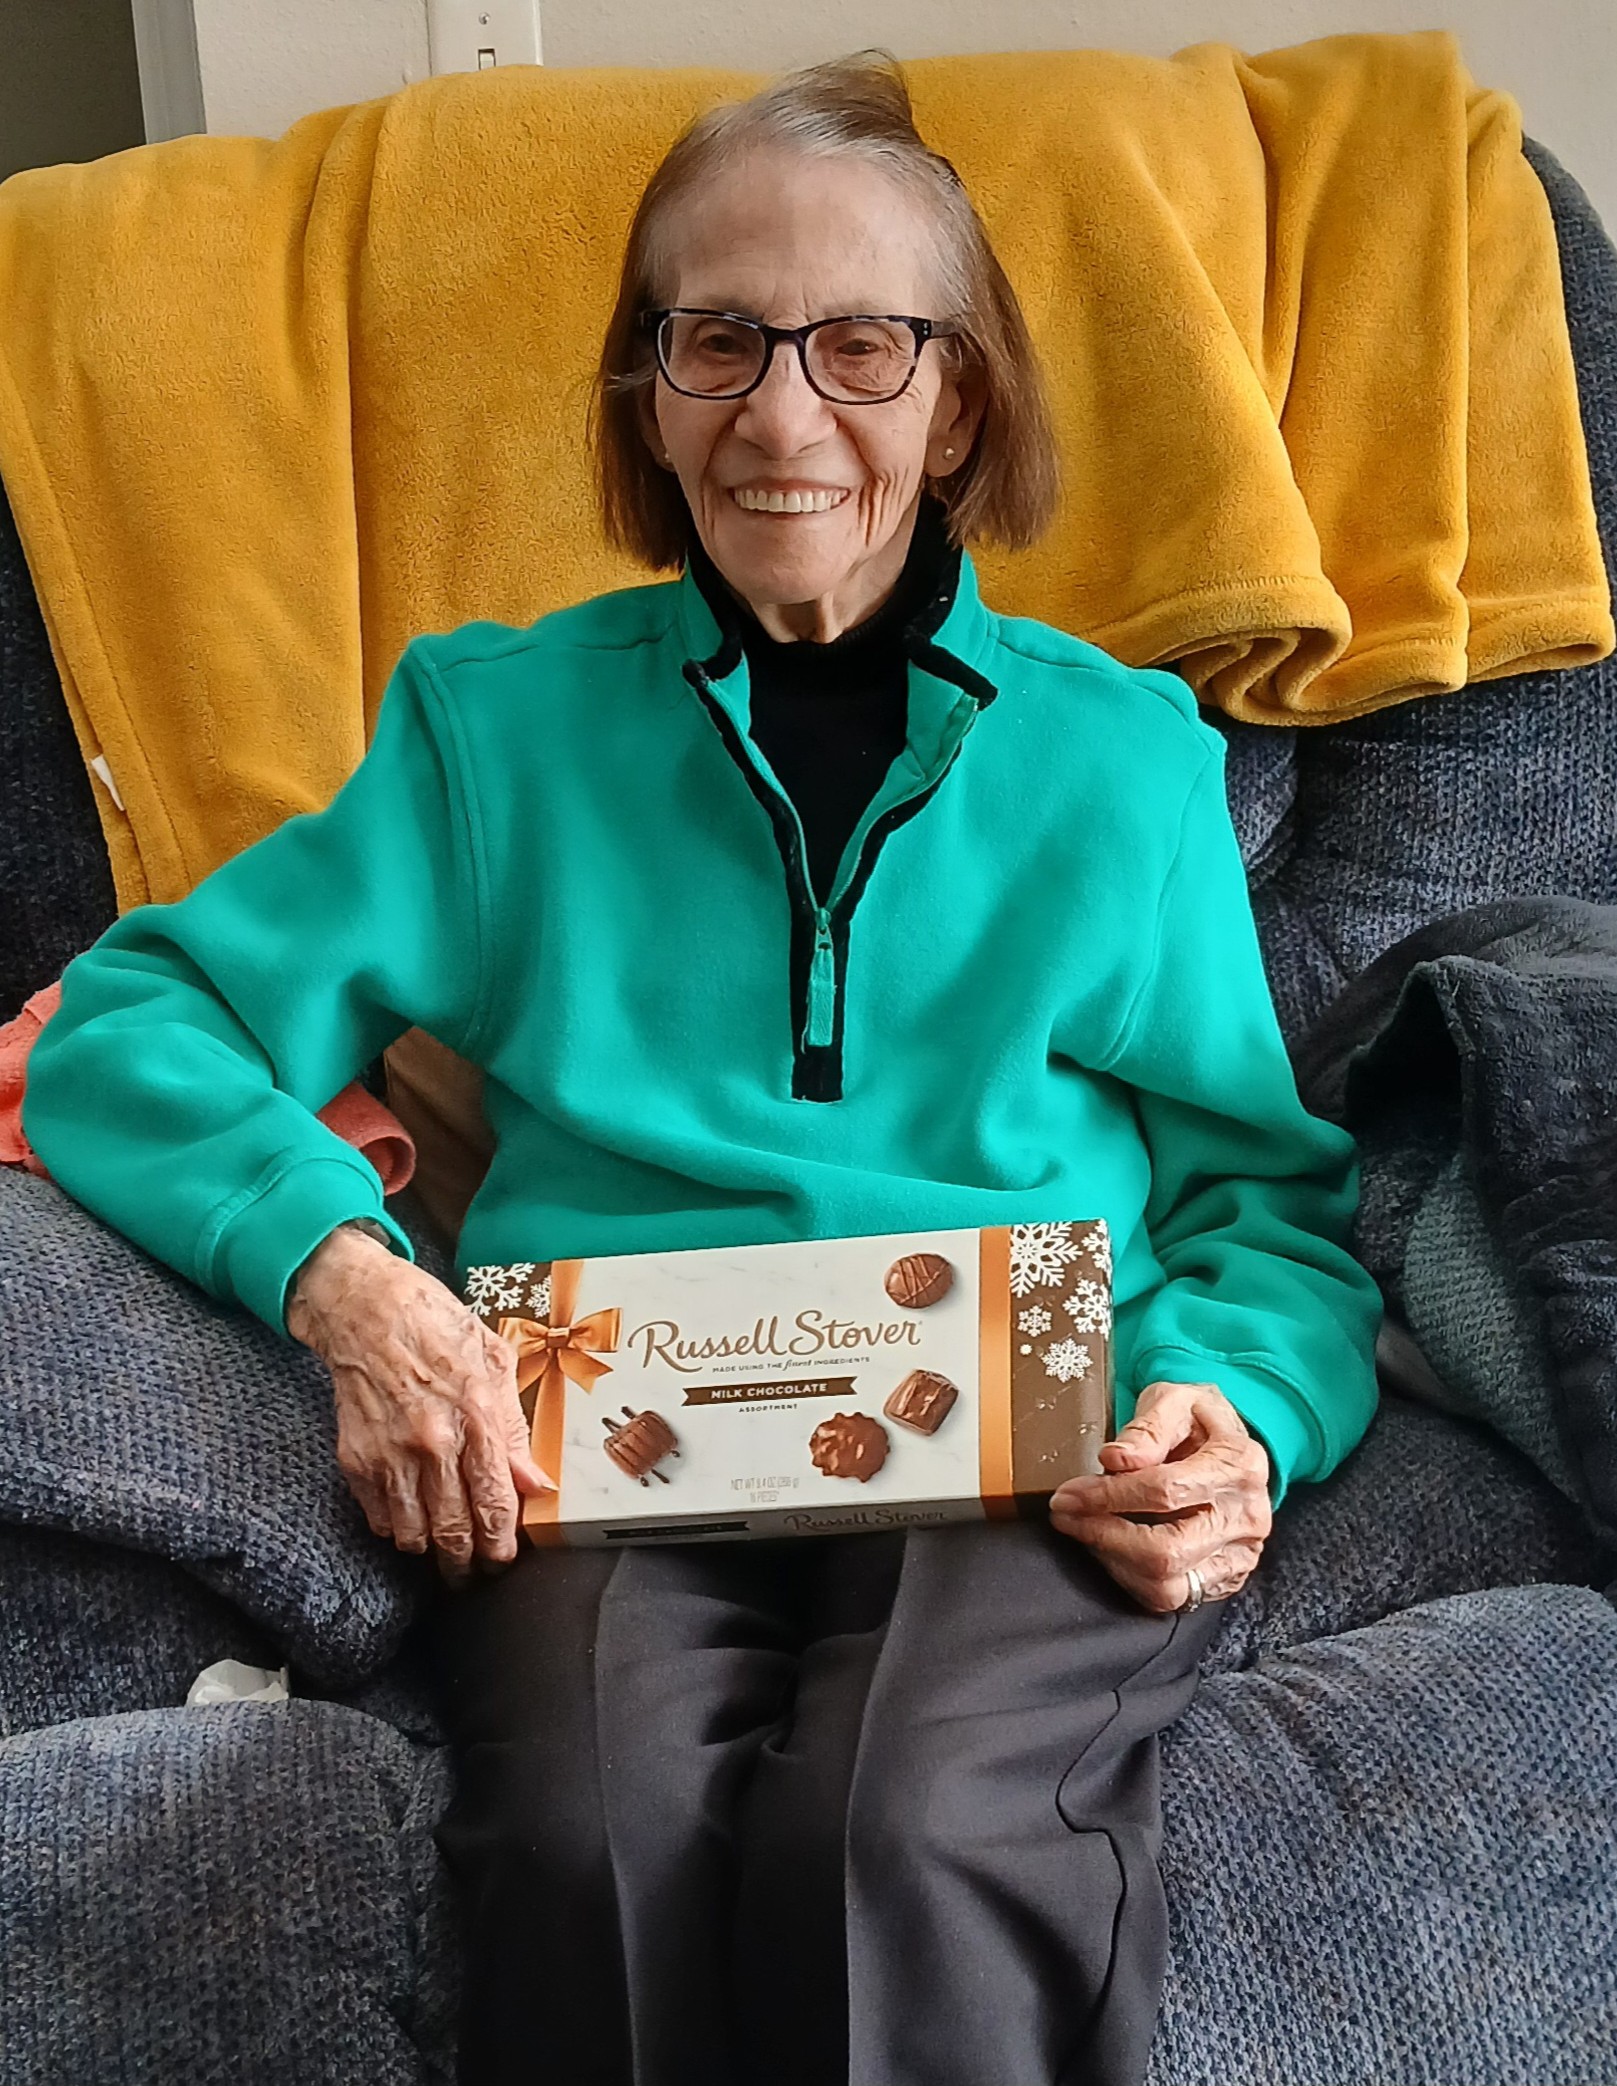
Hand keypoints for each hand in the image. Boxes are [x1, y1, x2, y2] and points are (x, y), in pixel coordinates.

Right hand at [286, 1225, 552, 1583]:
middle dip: (467, 1564)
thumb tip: (535, 1482)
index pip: (495, 1503)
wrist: (366, 1308)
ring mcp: (390, 1455)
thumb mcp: (495, 1363)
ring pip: (413, 1535)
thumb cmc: (436, 1326)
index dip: (502, 1543)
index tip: (503, 1558)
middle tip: (474, 1573)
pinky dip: (395, 1527)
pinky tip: (410, 1518)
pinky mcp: (355, 1459)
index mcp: (476, 1417)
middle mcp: (433, 1444)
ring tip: (443, 1550)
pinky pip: (378, 1518)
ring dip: (431, 1550)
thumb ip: (514, 1428)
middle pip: (454, 1532)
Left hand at [1048, 1379, 1271, 1614]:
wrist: (1228, 1446)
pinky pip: (1172, 1598)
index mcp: (1239, 1463)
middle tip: (1065, 1516)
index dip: (1109, 1495)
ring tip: (1085, 1530)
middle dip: (1102, 1535)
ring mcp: (1241, 1554)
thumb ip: (1148, 1427)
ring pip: (1167, 1584)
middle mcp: (1246, 1515)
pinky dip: (1130, 1578)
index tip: (1068, 1493)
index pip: (1166, 1491)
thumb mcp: (1175, 1401)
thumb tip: (1116, 1459)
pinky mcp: (1228, 1578)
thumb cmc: (1196, 1422)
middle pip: (1166, 1550)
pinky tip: (1111, 1549)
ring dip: (1112, 1561)